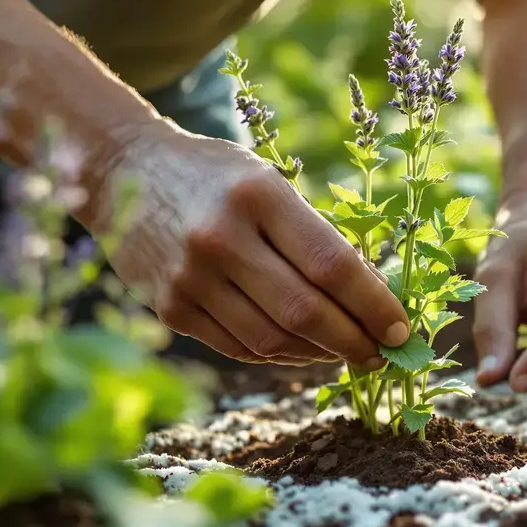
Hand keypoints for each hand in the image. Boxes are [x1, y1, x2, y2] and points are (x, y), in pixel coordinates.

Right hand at [94, 124, 409, 367]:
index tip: (401, 327)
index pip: (332, 265)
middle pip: (305, 311)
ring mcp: (190, 277)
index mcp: (258, 196)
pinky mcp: (170, 307)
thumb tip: (371, 298)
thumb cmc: (216, 176)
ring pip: (273, 339)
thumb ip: (313, 235)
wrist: (125, 171)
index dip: (375, 305)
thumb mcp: (268, 181)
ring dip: (320, 355)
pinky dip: (279, 355)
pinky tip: (303, 350)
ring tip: (347, 353)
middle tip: (383, 355)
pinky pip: (239, 347)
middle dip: (355, 342)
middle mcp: (221, 238)